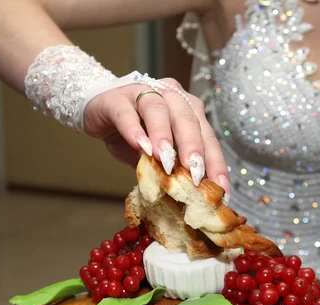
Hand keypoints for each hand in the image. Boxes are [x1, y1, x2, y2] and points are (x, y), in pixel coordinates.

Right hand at [82, 78, 229, 194]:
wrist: (98, 110)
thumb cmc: (135, 132)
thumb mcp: (158, 153)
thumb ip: (174, 166)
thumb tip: (192, 197)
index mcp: (188, 109)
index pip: (207, 136)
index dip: (215, 163)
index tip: (220, 189)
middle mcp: (171, 96)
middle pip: (187, 119)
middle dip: (194, 149)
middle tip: (196, 175)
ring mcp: (142, 93)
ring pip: (158, 111)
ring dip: (164, 137)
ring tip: (167, 162)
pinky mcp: (116, 99)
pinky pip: (126, 113)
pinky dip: (134, 130)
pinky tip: (140, 147)